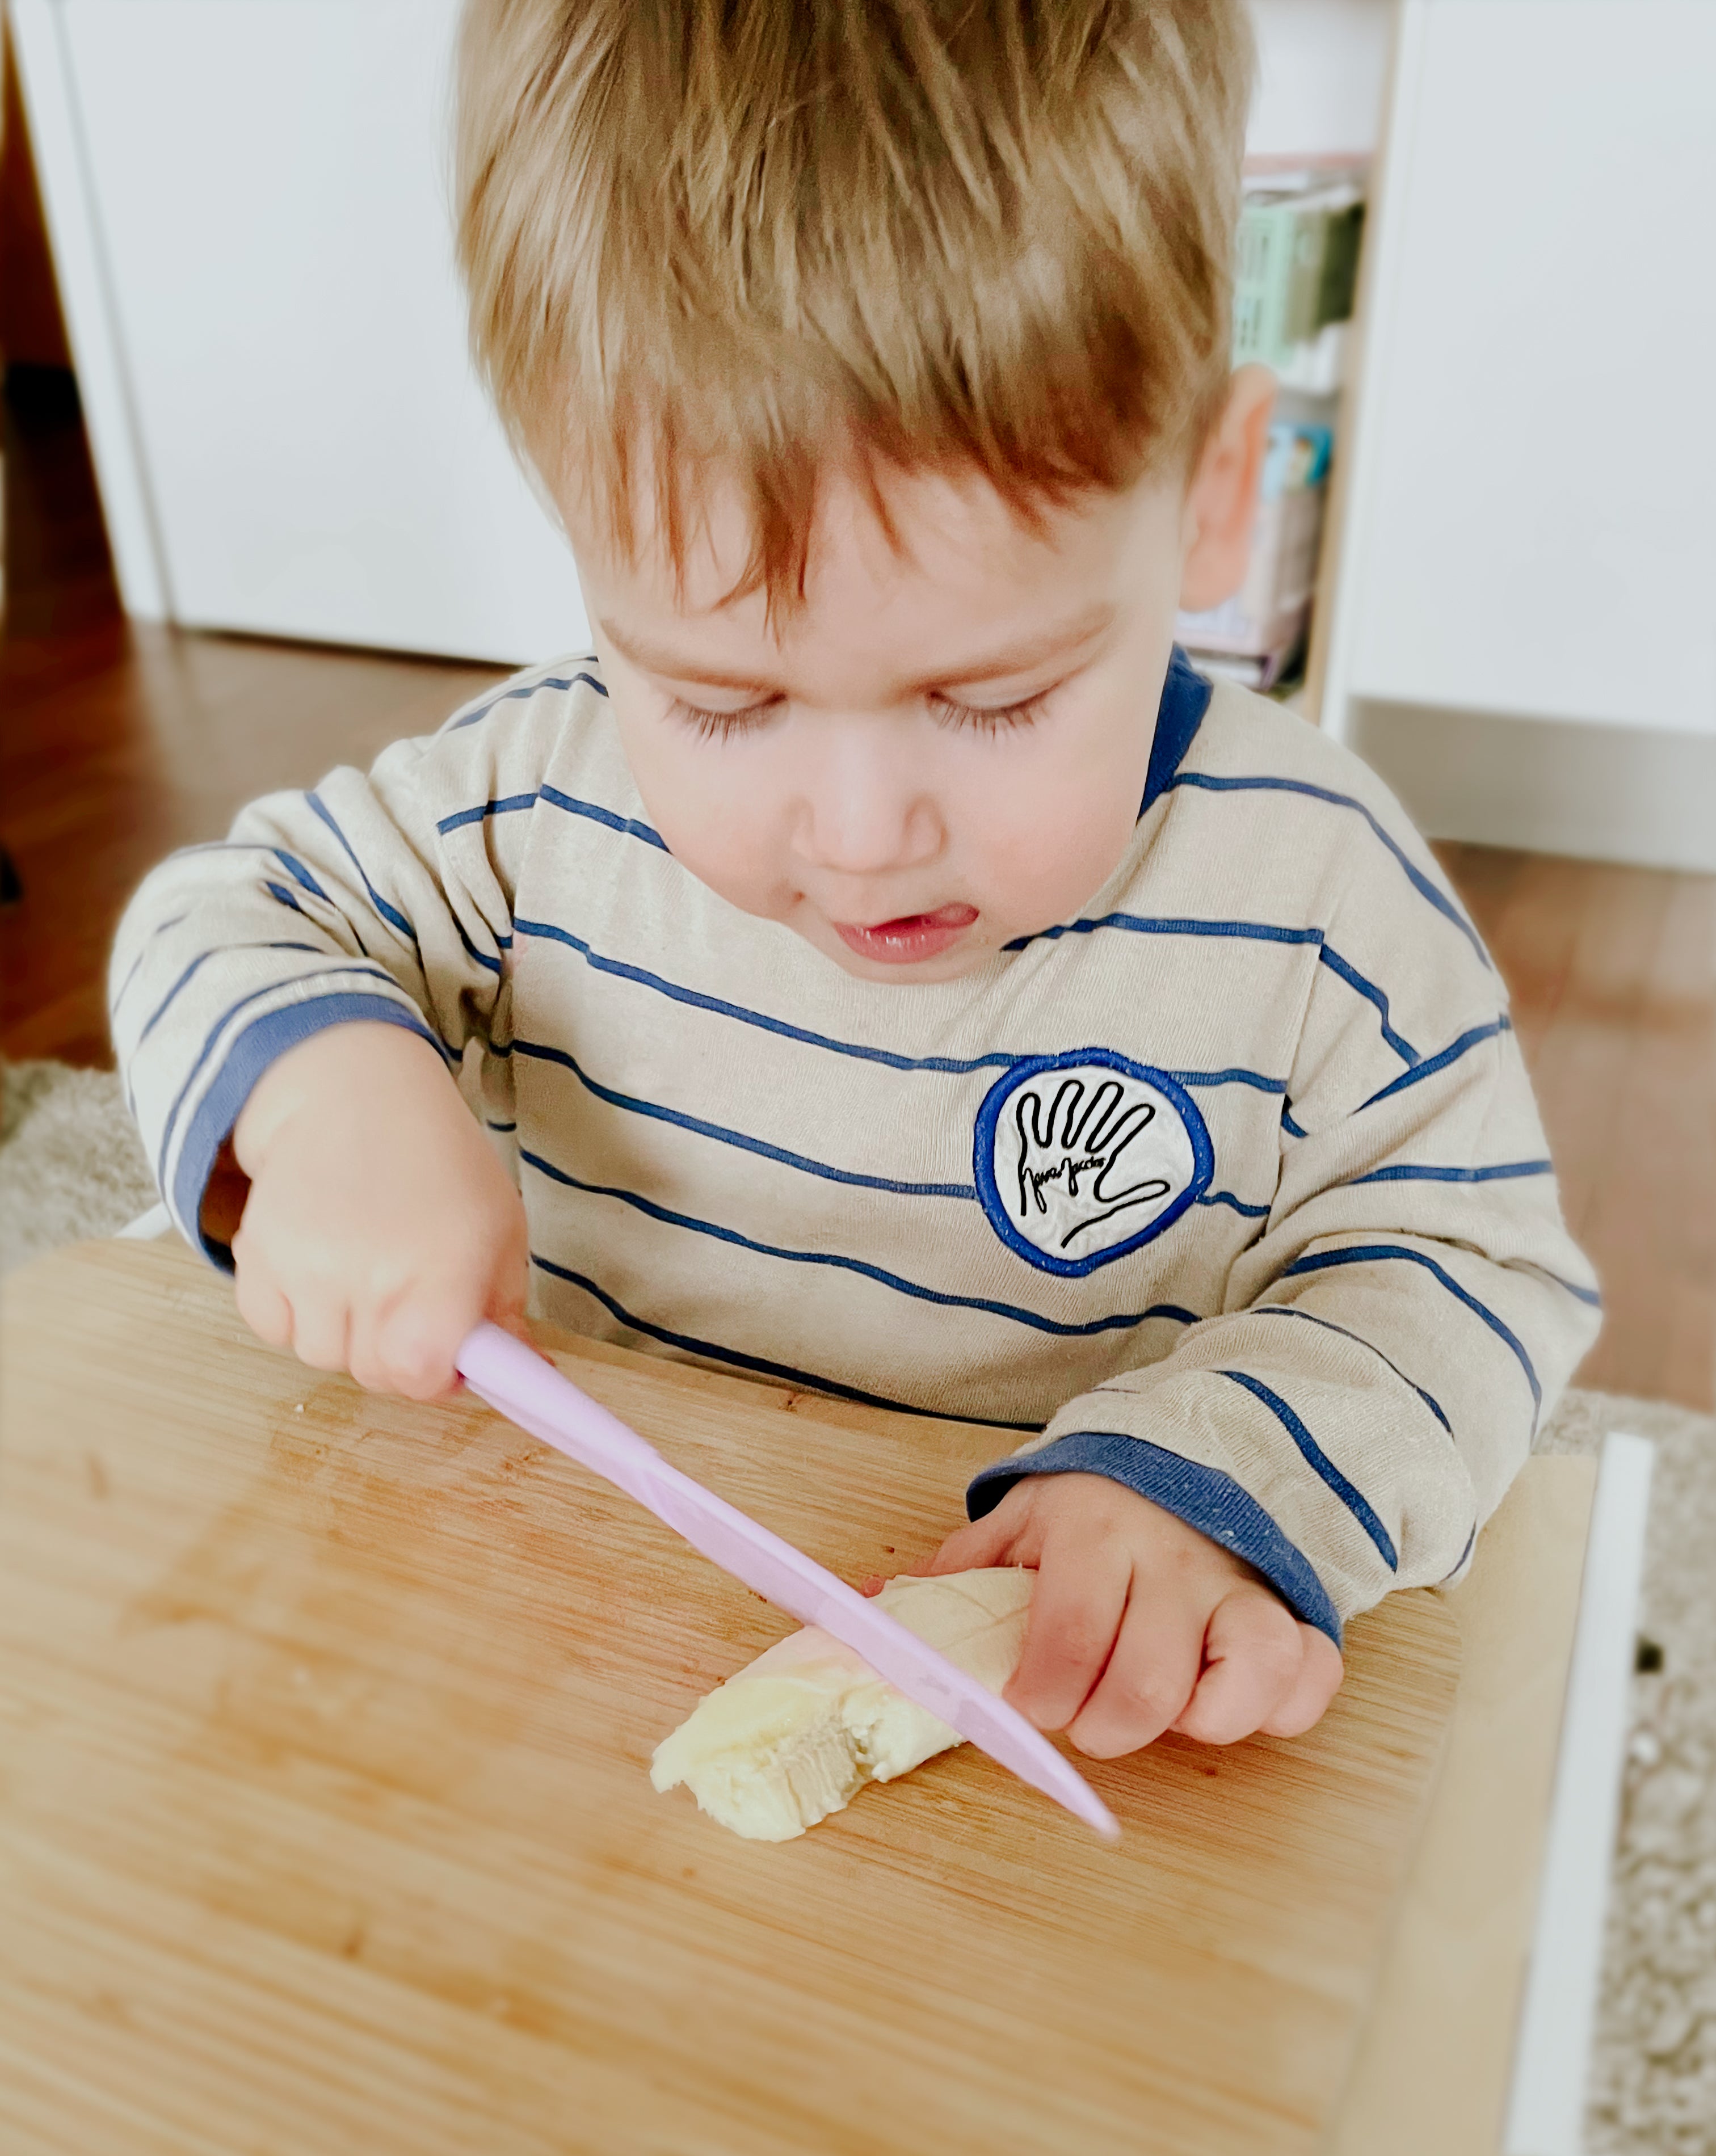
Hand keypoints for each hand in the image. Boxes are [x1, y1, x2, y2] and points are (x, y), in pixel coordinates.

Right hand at [227, 1022, 529, 1398]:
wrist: (356, 1097)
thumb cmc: (441, 1164)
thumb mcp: (499, 1229)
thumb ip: (507, 1311)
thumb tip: (526, 1375)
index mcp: (441, 1270)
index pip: (421, 1375)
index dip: (437, 1377)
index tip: (447, 1354)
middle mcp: (369, 1274)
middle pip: (372, 1374)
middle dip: (396, 1355)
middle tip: (408, 1302)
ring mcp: (305, 1266)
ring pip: (319, 1355)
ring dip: (344, 1333)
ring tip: (363, 1272)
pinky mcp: (256, 1255)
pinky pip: (270, 1327)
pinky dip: (292, 1313)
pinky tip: (319, 1267)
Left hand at [923, 1473, 1343, 1756]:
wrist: (1189, 1453)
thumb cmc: (1088, 1510)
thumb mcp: (1015, 1526)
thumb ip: (952, 1576)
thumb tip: (857, 1614)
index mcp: (1095, 1532)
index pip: (1071, 1634)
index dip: (1044, 1691)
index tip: (1028, 1702)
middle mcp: (1175, 1559)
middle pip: (1149, 1681)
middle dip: (1103, 1724)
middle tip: (1082, 1713)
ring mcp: (1243, 1586)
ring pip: (1247, 1677)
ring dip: (1196, 1720)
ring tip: (1158, 1711)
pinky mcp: (1293, 1610)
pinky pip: (1309, 1676)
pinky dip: (1276, 1707)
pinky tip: (1226, 1701)